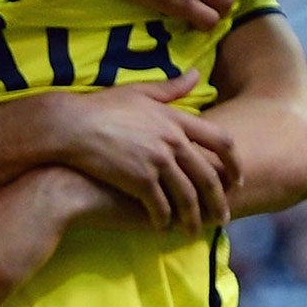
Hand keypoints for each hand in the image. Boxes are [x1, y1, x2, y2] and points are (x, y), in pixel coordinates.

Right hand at [60, 71, 238, 235]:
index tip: (237, 179)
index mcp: (176, 119)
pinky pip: (161, 207)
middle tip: (222, 218)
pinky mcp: (140, 180)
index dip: (234, 163)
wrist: (69, 126)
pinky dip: (164, 220)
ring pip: (187, 197)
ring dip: (192, 219)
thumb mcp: (139, 92)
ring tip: (193, 232)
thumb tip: (195, 74)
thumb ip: (171, 88)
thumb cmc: (100, 107)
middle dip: (218, 201)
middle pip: (208, 176)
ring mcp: (158, 161)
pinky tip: (162, 227)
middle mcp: (173, 140)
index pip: (221, 141)